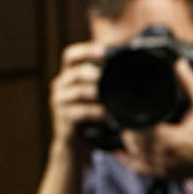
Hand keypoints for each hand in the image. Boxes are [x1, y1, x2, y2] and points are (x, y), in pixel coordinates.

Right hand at [47, 42, 107, 157]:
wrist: (75, 143)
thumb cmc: (90, 114)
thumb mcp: (95, 95)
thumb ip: (104, 80)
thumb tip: (132, 66)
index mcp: (68, 76)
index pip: (71, 56)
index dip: (86, 51)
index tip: (104, 51)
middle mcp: (60, 86)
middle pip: (75, 72)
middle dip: (93, 73)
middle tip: (108, 75)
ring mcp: (60, 103)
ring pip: (77, 92)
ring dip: (96, 93)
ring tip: (110, 96)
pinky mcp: (62, 119)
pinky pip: (78, 112)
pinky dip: (94, 112)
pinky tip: (106, 114)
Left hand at [118, 59, 192, 181]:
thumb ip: (191, 84)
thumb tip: (179, 64)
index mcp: (170, 140)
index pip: (138, 125)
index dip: (132, 115)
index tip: (131, 105)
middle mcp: (162, 157)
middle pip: (131, 138)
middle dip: (128, 125)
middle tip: (125, 112)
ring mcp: (160, 169)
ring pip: (131, 152)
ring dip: (128, 139)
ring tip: (128, 124)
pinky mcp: (160, 176)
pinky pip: (136, 167)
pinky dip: (127, 157)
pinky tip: (119, 148)